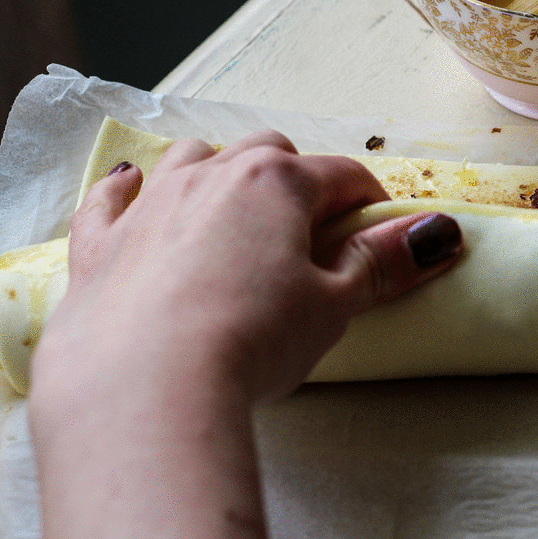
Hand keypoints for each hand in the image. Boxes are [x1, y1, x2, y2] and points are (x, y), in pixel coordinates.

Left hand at [28, 130, 461, 538]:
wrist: (145, 386)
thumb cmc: (251, 340)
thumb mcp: (333, 306)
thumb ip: (382, 262)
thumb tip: (437, 233)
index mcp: (278, 182)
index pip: (343, 176)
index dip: (370, 204)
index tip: (380, 235)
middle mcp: (212, 174)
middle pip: (268, 151)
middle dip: (296, 178)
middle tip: (311, 230)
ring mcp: (151, 203)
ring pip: (193, 158)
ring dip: (219, 171)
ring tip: (235, 209)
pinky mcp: (100, 243)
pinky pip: (111, 197)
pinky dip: (128, 191)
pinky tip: (132, 190)